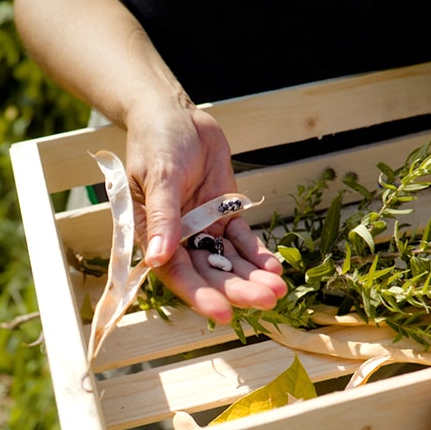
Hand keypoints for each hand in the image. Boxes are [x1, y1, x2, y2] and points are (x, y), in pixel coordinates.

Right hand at [125, 98, 285, 322]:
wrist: (175, 115)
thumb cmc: (156, 142)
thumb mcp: (158, 176)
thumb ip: (163, 217)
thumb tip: (158, 258)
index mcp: (153, 234)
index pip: (177, 273)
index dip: (200, 295)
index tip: (224, 314)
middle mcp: (179, 238)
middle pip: (210, 271)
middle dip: (237, 289)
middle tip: (267, 300)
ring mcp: (204, 227)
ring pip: (229, 260)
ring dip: (252, 276)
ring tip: (277, 289)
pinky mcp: (224, 213)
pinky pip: (242, 239)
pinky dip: (257, 253)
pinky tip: (274, 266)